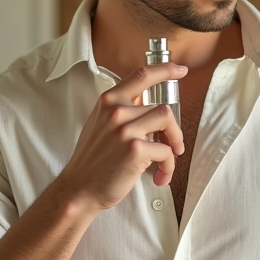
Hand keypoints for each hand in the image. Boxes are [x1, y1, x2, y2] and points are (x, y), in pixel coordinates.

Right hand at [59, 62, 186, 212]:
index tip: (180, 70)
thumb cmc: (93, 161)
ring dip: (174, 143)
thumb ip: (120, 111)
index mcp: (108, 101)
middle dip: (173, 130)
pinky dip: (168, 166)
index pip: (141, 76)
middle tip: (173, 145)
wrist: (79, 189)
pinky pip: (166, 151)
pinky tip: (159, 176)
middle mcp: (116, 111)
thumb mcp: (99, 124)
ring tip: (167, 160)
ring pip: (167, 122)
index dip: (165, 70)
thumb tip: (147, 108)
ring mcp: (125, 129)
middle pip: (162, 108)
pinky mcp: (135, 149)